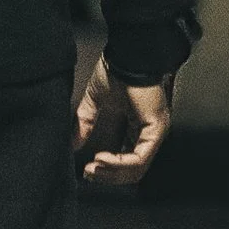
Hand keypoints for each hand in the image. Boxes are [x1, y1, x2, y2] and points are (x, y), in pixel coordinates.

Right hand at [76, 60, 171, 188]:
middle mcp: (149, 133)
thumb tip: (72, 143)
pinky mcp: (156, 129)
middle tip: (89, 173)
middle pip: (132, 171)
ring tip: (94, 167)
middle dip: (107, 175)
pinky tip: (102, 158)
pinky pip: (139, 158)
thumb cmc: (117, 69)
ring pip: (136, 169)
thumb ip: (84, 121)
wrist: (128, 52)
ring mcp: (155, 133)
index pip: (126, 161)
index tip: (87, 169)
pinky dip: (119, 163)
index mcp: (137, 126)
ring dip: (112, 172)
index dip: (106, 169)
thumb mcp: (95, 100)